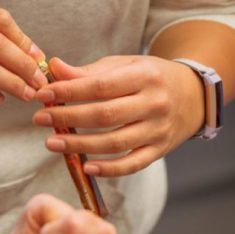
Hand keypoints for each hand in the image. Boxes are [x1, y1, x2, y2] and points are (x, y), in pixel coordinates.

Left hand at [33, 54, 203, 177]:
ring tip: (52, 142)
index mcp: (144, 76)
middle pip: (105, 115)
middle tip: (41, 119)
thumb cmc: (151, 76)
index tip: (43, 95)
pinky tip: (86, 166)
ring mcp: (159, 129)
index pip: (101, 86)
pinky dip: (109, 168)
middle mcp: (155, 103)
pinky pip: (133, 164)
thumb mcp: (125, 65)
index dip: (69, 91)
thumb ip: (89, 72)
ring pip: (116, 142)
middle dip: (68, 118)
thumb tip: (54, 69)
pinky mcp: (160, 150)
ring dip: (80, 144)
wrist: (193, 95)